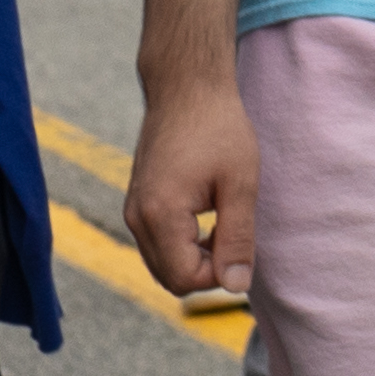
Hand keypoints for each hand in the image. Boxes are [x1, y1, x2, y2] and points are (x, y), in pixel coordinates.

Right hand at [127, 58, 261, 299]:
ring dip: (195, 257)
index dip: (219, 274)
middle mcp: (136, 218)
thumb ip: (238, 238)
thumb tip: (237, 286)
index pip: (184, 279)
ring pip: (163, 264)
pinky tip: (208, 217)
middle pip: (170, 278)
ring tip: (222, 220)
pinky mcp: (138, 204)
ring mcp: (133, 211)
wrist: (187, 88)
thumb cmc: (219, 128)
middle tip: (234, 231)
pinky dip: (183, 244)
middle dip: (206, 268)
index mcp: (159, 215)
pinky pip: (158, 245)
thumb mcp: (240, 182)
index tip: (241, 241)